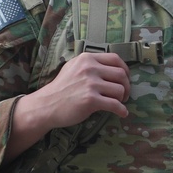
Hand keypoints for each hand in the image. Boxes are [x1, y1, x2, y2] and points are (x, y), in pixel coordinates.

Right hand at [7, 52, 130, 159]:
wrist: (45, 106)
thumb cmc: (61, 88)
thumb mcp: (73, 68)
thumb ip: (91, 64)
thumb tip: (113, 68)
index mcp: (87, 59)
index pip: (115, 59)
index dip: (125, 69)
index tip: (125, 78)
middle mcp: (89, 68)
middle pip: (121, 75)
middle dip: (127, 86)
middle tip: (124, 94)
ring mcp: (90, 84)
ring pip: (120, 90)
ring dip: (122, 98)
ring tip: (119, 103)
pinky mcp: (91, 100)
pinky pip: (115, 104)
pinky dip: (121, 110)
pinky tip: (122, 113)